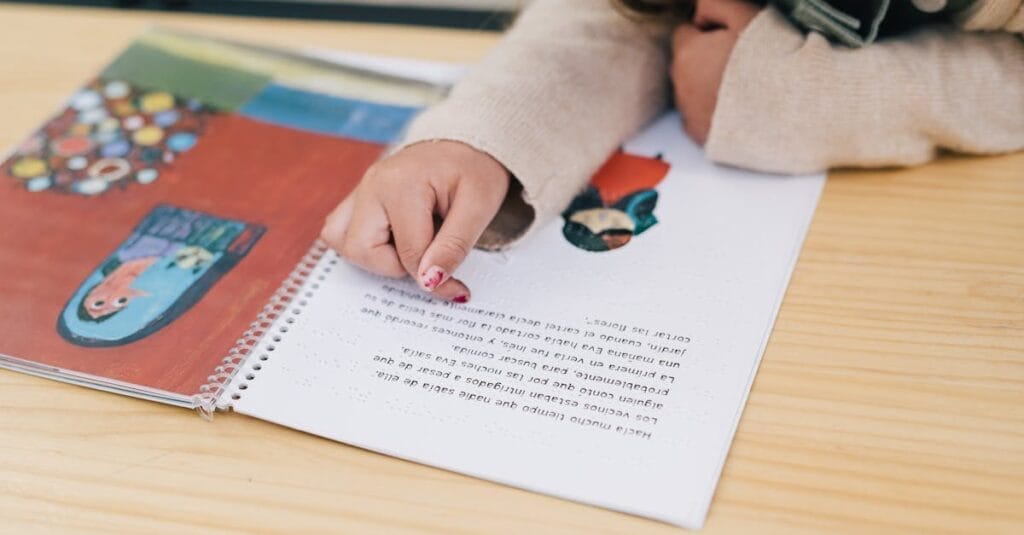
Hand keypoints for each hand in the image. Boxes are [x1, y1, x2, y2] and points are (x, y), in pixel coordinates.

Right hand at [320, 140, 509, 302]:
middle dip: (397, 266)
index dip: (434, 279)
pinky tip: (392, 240)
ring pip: (341, 241)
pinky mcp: (357, 197)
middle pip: (361, 250)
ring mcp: (360, 189)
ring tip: (408, 245)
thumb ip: (455, 246)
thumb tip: (430, 281)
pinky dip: (362, 244)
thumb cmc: (474, 171)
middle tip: (429, 254)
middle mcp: (372, 185)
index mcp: (402, 184)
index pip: (408, 254)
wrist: (465, 144)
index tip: (456, 289)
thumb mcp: (479, 206)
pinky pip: (339, 230)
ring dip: (374, 256)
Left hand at [671, 0, 760, 144]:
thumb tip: (698, 13)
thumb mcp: (745, 15)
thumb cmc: (771, 58)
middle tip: (741, 63)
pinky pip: (698, 119)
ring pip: (690, 92)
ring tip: (743, 88)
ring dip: (707, 87)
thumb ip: (715, 4)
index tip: (732, 39)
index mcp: (687, 53)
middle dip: (705, 60)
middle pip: (686, 64)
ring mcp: (689, 114)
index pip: (685, 33)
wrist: (790, 110)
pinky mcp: (701, 136)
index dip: (709, 33)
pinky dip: (712, 114)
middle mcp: (680, 85)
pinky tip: (737, 110)